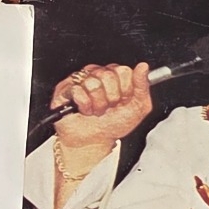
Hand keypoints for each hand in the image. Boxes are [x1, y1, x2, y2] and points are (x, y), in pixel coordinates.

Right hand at [48, 63, 152, 208]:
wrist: (94, 142)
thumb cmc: (114, 124)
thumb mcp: (138, 108)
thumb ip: (143, 86)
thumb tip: (143, 67)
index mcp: (116, 76)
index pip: (124, 71)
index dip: (125, 90)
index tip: (123, 101)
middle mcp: (99, 74)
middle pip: (108, 76)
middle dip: (111, 98)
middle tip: (108, 107)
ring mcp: (82, 80)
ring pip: (93, 83)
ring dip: (97, 104)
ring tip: (96, 111)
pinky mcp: (66, 88)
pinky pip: (77, 91)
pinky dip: (84, 106)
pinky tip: (85, 110)